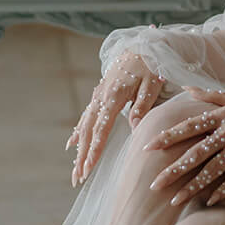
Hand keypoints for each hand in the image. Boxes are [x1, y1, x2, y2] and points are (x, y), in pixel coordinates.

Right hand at [69, 50, 168, 186]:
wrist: (142, 46)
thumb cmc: (151, 65)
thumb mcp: (152, 84)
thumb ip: (143, 105)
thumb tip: (135, 126)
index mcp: (113, 96)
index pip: (101, 128)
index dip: (94, 149)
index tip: (88, 167)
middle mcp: (100, 97)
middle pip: (88, 131)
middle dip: (82, 156)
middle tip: (77, 178)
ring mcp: (97, 97)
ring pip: (84, 127)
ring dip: (79, 150)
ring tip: (75, 171)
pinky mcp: (99, 96)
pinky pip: (86, 118)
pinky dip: (78, 133)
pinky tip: (71, 145)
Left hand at [146, 88, 224, 205]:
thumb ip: (209, 95)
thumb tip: (185, 88)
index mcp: (221, 115)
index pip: (188, 126)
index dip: (168, 137)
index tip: (149, 147)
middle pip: (196, 153)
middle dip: (174, 170)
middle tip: (154, 184)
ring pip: (213, 169)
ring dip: (193, 186)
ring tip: (175, 200)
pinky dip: (223, 190)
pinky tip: (209, 201)